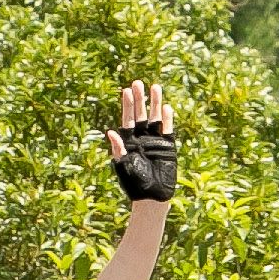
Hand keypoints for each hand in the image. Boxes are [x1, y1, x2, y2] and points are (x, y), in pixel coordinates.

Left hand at [101, 80, 177, 203]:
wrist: (151, 197)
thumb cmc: (133, 183)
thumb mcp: (123, 165)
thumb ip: (118, 149)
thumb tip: (110, 132)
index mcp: (128, 141)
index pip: (127, 119)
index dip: (127, 105)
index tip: (126, 90)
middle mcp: (141, 138)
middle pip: (141, 114)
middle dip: (139, 99)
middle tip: (138, 82)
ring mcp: (155, 141)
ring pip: (155, 117)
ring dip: (155, 103)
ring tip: (155, 87)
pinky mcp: (167, 147)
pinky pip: (167, 129)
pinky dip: (167, 119)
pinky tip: (166, 107)